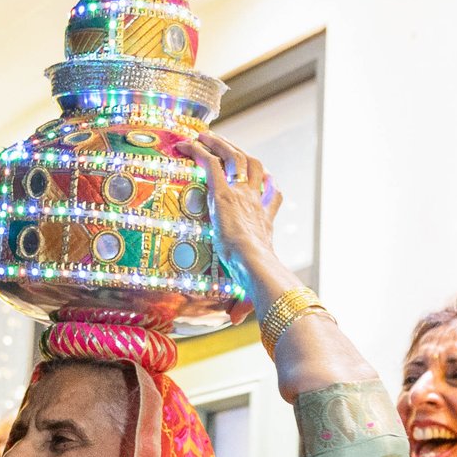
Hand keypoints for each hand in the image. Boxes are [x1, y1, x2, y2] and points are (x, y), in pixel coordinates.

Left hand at [178, 132, 286, 288]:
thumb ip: (240, 303)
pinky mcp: (222, 191)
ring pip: (235, 156)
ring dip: (220, 143)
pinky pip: (211, 162)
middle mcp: (255, 202)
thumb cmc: (255, 280)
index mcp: (263, 222)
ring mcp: (240, 193)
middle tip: (225, 145)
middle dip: (240, 152)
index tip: (267, 181)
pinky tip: (185, 143)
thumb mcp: (249, 288)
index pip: (271, 199)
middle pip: (254, 167)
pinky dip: (198, 149)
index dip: (269, 187)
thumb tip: (233, 321)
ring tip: (204, 135)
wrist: (255, 266)